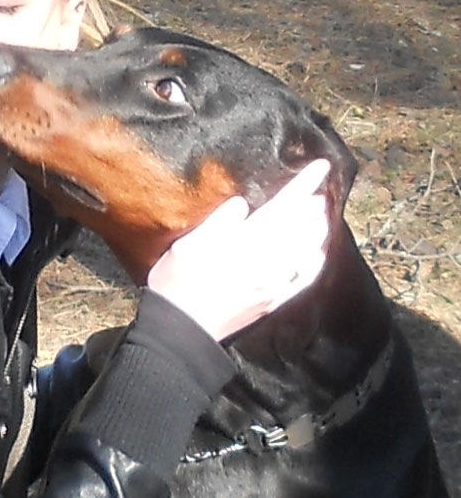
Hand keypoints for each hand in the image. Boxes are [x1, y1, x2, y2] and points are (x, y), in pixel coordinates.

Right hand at [147, 159, 330, 341]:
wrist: (181, 331)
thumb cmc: (177, 282)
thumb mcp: (188, 244)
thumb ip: (220, 222)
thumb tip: (243, 205)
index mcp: (247, 242)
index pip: (284, 205)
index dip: (304, 184)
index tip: (321, 166)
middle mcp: (268, 262)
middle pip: (303, 227)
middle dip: (314, 205)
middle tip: (319, 190)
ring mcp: (275, 284)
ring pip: (310, 250)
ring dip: (318, 229)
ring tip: (321, 214)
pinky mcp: (275, 302)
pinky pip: (305, 278)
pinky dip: (316, 260)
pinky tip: (318, 252)